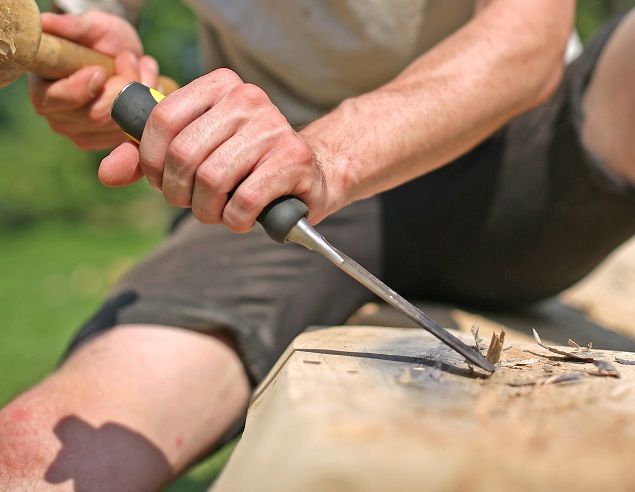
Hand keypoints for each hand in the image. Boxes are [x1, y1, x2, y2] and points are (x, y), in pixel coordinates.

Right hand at [28, 12, 158, 149]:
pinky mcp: (107, 143)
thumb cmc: (100, 39)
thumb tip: (45, 24)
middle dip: (122, 86)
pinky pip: (134, 133)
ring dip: (139, 93)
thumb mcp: (90, 26)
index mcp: (43, 91)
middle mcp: (58, 119)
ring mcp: (83, 135)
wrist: (121, 56)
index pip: (62, 100)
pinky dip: (146, 109)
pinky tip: (146, 88)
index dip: (86, 87)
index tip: (102, 70)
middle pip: (98, 116)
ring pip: (121, 124)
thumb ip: (70, 27)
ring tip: (140, 67)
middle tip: (130, 59)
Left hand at [99, 69, 345, 231]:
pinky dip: (235, 220)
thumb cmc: (247, 164)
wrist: (310, 172)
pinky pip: (244, 200)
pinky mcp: (293, 160)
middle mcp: (247, 99)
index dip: (150, 161)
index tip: (161, 181)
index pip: (161, 119)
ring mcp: (273, 127)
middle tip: (192, 203)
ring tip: (218, 212)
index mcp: (219, 86)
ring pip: (212, 179)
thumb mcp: (197, 152)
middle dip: (178, 192)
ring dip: (207, 210)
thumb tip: (106, 172)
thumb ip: (149, 158)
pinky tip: (241, 218)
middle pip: (183, 154)